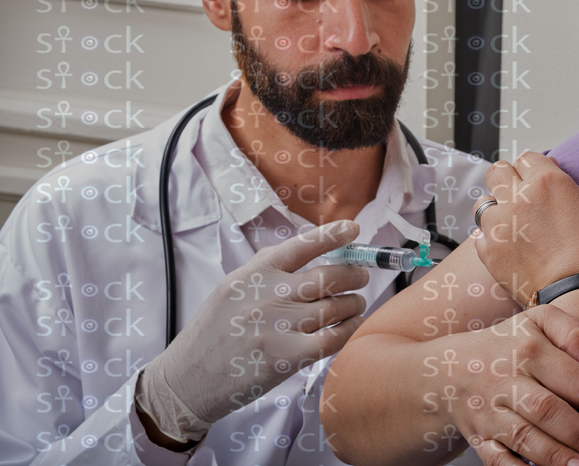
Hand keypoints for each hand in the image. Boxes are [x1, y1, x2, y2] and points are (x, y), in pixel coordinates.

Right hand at [137, 220, 368, 442]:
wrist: (187, 379)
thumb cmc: (214, 331)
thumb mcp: (231, 287)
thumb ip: (266, 266)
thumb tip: (308, 246)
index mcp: (255, 274)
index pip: (301, 245)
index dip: (332, 235)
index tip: (353, 229)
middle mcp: (268, 296)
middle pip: (328, 277)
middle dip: (354, 274)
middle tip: (361, 275)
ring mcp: (279, 328)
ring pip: (335, 307)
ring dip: (354, 302)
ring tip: (356, 302)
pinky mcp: (287, 358)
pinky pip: (333, 338)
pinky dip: (350, 329)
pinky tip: (354, 325)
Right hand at [444, 305, 578, 465]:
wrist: (447, 369)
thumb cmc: (508, 345)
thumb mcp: (539, 321)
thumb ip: (573, 332)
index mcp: (528, 350)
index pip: (572, 379)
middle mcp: (507, 382)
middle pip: (548, 410)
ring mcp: (491, 413)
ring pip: (525, 438)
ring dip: (556, 457)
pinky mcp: (479, 439)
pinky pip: (497, 461)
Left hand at [474, 152, 578, 306]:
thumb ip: (574, 186)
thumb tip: (557, 177)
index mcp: (547, 182)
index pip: (527, 157)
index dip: (534, 169)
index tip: (540, 181)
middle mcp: (518, 198)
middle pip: (498, 171)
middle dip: (508, 180)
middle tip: (521, 197)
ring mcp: (499, 225)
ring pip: (483, 203)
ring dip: (496, 210)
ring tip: (513, 226)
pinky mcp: (489, 251)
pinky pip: (480, 235)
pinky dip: (491, 240)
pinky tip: (509, 249)